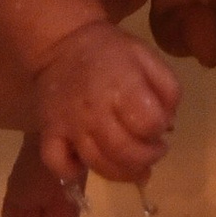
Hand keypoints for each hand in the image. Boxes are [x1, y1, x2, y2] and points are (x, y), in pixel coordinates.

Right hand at [30, 16, 179, 184]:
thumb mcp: (147, 57)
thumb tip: (167, 125)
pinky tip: (85, 163)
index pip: (149, 123)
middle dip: (146, 158)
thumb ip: (167, 89)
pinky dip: (72, 171)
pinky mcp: (49, 132)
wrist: (63, 43)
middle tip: (151, 151)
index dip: (159, 130)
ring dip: (121, 173)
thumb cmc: (110, 52)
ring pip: (97, 164)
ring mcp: (70, 124)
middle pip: (125, 152)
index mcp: (122, 84)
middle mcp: (95, 108)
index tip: (158, 128)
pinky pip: (57, 164)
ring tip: (131, 164)